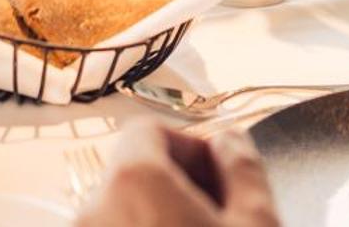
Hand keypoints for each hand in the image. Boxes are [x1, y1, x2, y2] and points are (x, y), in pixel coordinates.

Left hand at [75, 124, 279, 226]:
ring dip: (158, 214)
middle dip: (176, 183)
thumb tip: (229, 138)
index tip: (218, 176)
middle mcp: (91, 211)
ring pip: (121, 211)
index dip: (189, 146)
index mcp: (133, 183)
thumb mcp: (257, 224)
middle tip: (219, 215)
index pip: (146, 130)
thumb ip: (243, 166)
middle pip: (133, 172)